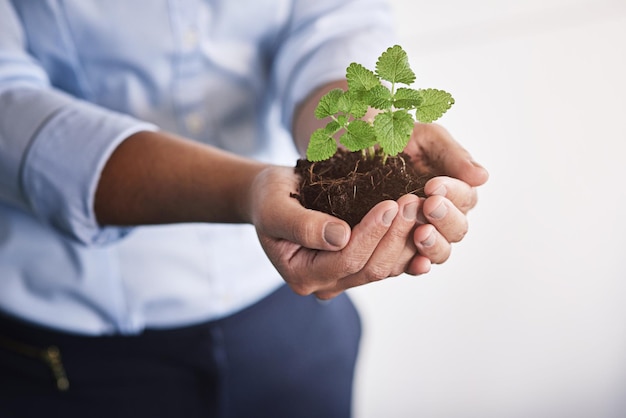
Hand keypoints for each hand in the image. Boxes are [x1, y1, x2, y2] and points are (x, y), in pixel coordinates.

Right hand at [250, 166, 427, 298]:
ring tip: (421, 206)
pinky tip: (425, 224)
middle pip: (372, 268)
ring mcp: (345, 278)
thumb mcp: (275, 208)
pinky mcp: (361, 265)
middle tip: (413, 201)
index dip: (371, 234)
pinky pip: (392, 262)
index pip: (346, 260)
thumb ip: (301, 226)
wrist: (274, 197)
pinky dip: (409, 244)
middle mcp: (326, 284)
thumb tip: (340, 237)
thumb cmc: (269, 199)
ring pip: (387, 267)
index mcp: (302, 276)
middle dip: (395, 235)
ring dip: (407, 238)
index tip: (390, 204)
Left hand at [404, 123, 488, 267]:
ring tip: (421, 233)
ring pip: (441, 251)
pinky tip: (417, 263)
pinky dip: (418, 266)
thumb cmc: (395, 141)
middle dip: (445, 218)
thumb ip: (452, 155)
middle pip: (457, 229)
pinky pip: (413, 265)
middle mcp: (441, 217)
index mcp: (453, 192)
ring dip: (435, 244)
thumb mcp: (424, 139)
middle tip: (428, 206)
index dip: (454, 194)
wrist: (357, 148)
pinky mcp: (399, 250)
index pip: (466, 199)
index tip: (433, 186)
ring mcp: (421, 235)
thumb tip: (482, 177)